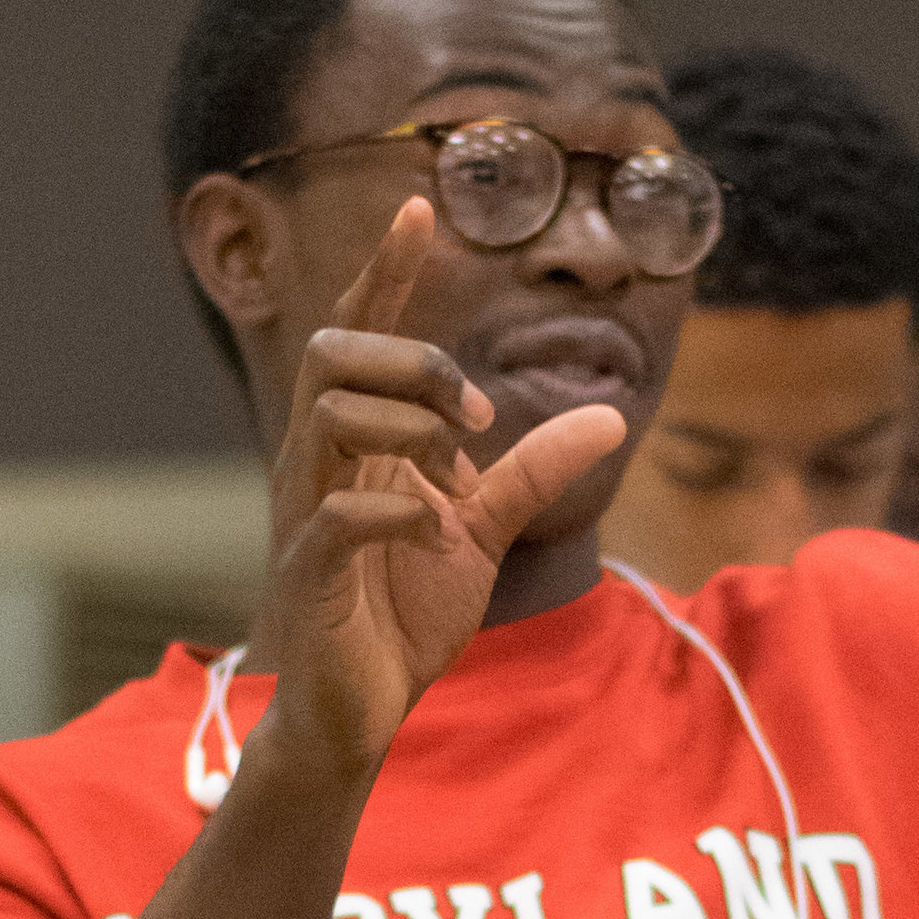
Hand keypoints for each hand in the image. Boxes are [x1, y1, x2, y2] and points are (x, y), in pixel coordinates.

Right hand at [258, 198, 624, 782]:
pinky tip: (433, 526)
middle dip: (413, 357)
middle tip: (478, 413)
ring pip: (329, 417)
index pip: (360, 334)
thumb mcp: (484, 528)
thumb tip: (612, 417)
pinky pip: (338, 516)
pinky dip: (394, 509)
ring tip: (457, 475)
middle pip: (335, 352)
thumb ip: (535, 470)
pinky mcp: (309, 576)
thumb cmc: (402, 613)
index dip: (386, 272)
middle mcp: (321, 463)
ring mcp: (306, 515)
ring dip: (410, 427)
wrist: (360, 709)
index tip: (421, 209)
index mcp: (358, 442)